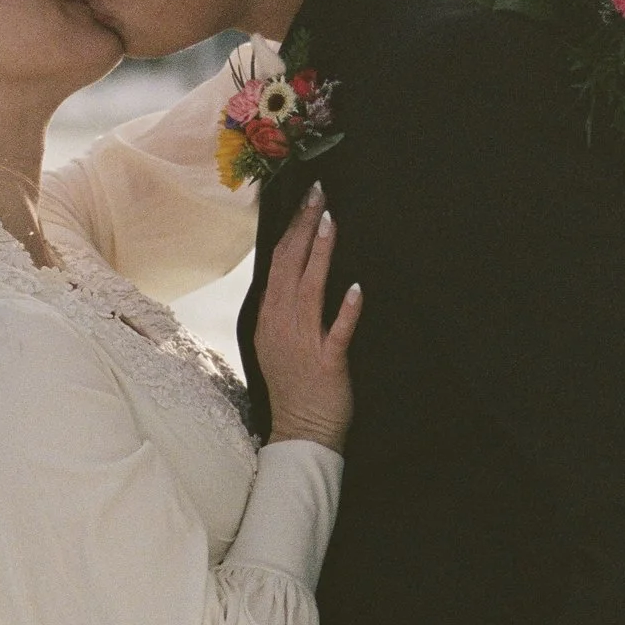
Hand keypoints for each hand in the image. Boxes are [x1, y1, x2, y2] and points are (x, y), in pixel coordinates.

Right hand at [256, 183, 361, 453]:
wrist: (301, 430)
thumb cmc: (294, 385)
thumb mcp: (277, 340)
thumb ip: (283, 307)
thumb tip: (294, 271)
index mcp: (269, 316)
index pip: (278, 262)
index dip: (292, 228)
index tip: (305, 201)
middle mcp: (282, 324)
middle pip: (291, 266)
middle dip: (305, 227)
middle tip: (319, 194)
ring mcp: (303, 343)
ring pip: (310, 290)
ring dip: (321, 254)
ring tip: (331, 222)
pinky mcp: (327, 363)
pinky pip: (336, 333)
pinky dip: (345, 310)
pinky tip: (355, 288)